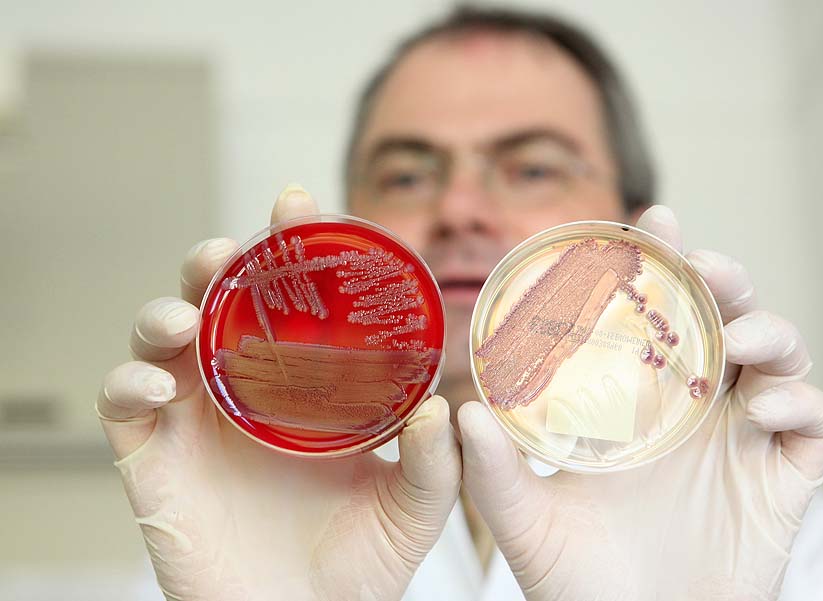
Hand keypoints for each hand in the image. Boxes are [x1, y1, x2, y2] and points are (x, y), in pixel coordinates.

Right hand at [96, 186, 460, 600]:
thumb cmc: (357, 567)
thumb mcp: (411, 509)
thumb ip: (432, 463)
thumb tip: (437, 408)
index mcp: (305, 385)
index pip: (292, 301)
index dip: (289, 248)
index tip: (299, 204)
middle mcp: (247, 389)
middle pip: (219, 300)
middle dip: (219, 260)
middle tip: (234, 247)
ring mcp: (197, 420)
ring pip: (162, 335)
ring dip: (166, 308)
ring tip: (187, 313)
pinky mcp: (154, 459)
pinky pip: (123, 403)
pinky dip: (130, 380)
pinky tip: (161, 384)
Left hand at [458, 205, 822, 600]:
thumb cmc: (581, 582)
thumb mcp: (526, 523)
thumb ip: (495, 472)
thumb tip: (458, 412)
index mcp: (635, 402)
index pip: (653, 316)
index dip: (659, 265)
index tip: (651, 222)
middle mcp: (691, 409)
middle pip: (724, 316)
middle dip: (722, 278)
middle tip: (701, 264)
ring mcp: (740, 440)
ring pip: (779, 355)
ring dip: (768, 328)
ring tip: (736, 335)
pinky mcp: (781, 479)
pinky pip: (814, 422)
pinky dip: (801, 400)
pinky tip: (761, 407)